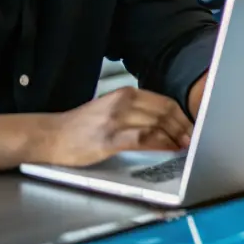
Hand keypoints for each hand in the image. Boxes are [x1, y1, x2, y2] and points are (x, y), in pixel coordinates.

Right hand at [35, 88, 193, 166]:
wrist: (51, 135)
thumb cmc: (82, 125)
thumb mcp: (111, 108)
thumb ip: (135, 110)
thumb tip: (164, 122)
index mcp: (125, 93)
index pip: (164, 102)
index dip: (182, 116)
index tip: (192, 127)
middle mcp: (123, 102)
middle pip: (164, 113)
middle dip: (182, 127)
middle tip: (192, 140)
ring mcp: (116, 120)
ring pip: (156, 124)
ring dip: (174, 137)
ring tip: (183, 147)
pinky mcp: (108, 139)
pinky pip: (142, 138)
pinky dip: (159, 144)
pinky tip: (168, 150)